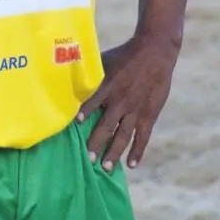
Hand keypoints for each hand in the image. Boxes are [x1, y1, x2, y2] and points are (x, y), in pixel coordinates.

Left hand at [77, 34, 179, 171]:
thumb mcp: (104, 60)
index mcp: (108, 86)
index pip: (92, 102)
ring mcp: (136, 109)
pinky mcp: (149, 114)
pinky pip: (143, 136)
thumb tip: (65, 74)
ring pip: (123, 136)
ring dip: (114, 152)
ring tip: (106, 167)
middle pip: (106, 126)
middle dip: (96, 143)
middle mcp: (120, 101)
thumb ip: (89, 72)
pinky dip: (138, 151)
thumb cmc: (124, 55)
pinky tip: (132, 164)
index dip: (84, 113)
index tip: (76, 126)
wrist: (155, 52)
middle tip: (87, 160)